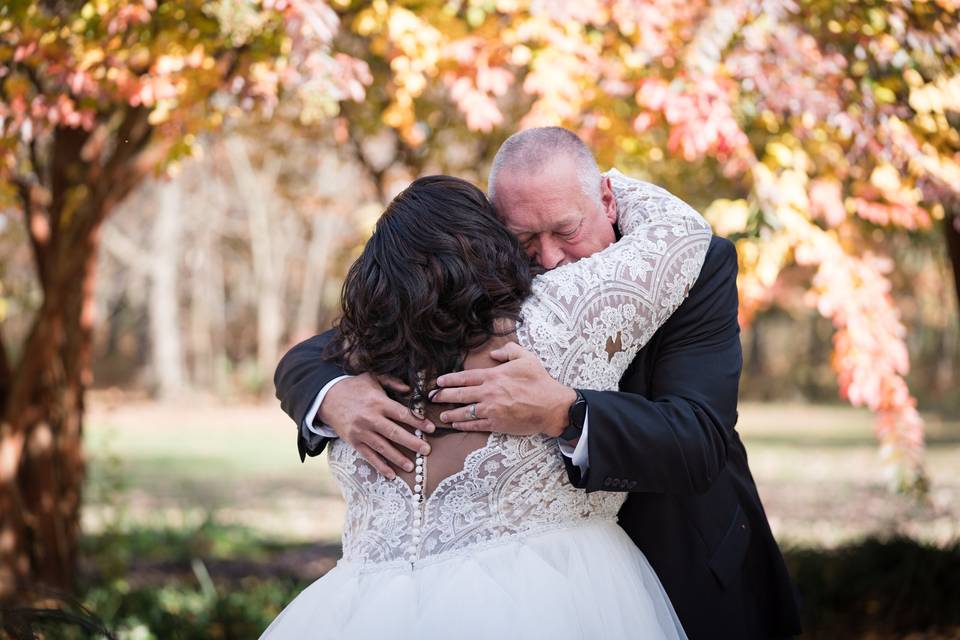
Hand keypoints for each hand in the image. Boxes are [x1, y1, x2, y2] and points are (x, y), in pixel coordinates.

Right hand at [318, 373, 434, 478]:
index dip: (418, 421)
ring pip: (383, 447)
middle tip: (427, 450)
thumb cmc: (354, 387)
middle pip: (395, 433)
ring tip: (412, 467)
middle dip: (412, 442)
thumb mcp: (373, 378)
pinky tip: (391, 474)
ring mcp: (361, 432)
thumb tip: (410, 390)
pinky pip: (369, 456)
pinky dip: (380, 466)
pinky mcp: (353, 442)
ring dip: (398, 458)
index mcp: (378, 402)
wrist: (326, 397)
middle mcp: (370, 418)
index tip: (431, 428)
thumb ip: (392, 382)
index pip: (402, 413)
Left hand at [431, 343, 575, 436]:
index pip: (465, 378)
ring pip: (465, 412)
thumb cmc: (540, 382)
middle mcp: (489, 393)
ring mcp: (491, 410)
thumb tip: (494, 353)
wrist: (552, 407)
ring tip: (442, 415)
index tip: (439, 382)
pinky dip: (464, 426)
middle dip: (443, 396)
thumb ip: (508, 351)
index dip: (449, 380)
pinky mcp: (497, 424)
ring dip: (451, 414)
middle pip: (460, 395)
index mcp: (493, 376)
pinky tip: (457, 426)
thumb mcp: (526, 358)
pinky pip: (476, 425)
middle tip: (432, 398)